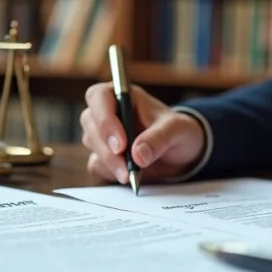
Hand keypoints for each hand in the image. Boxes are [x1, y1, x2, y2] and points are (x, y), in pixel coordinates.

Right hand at [81, 83, 205, 183]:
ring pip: (91, 145)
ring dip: (110, 163)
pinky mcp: (102, 155)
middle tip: (128, 167)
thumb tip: (138, 154)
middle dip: (107, 148)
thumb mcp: (178, 130)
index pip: (99, 96)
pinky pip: (95, 164)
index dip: (104, 118)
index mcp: (124, 95)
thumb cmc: (178, 131)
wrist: (181, 154)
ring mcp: (102, 134)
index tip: (121, 144)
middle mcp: (108, 111)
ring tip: (132, 174)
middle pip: (91, 123)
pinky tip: (128, 176)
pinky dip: (109, 173)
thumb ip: (159, 138)